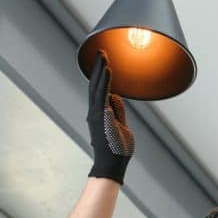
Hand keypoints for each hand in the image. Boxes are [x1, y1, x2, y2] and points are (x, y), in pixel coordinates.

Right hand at [86, 50, 134, 182]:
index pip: (100, 90)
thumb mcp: (122, 126)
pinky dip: (104, 82)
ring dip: (100, 70)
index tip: (103, 62)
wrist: (112, 165)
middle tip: (100, 51)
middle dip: (98, 67)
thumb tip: (116, 95)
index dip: (101, 75)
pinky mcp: (100, 117)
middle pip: (95, 85)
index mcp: (100, 114)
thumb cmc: (118, 150)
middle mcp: (95, 112)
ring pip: (96, 87)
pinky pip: (102, 96)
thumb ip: (118, 111)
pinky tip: (107, 70)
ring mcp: (96, 114)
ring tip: (103, 55)